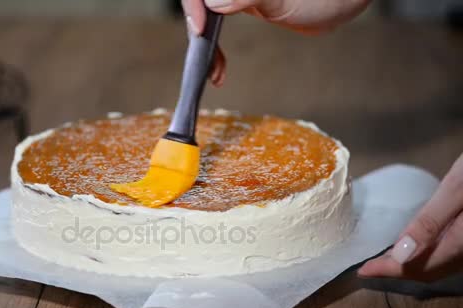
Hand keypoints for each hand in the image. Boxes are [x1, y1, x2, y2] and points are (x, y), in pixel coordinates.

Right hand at [182, 0, 369, 85]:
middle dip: (197, 31)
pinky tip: (219, 69)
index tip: (200, 29)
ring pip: (203, 17)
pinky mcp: (238, 6)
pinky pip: (214, 26)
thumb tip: (213, 2)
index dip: (193, 6)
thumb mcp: (284, 0)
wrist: (342, 3)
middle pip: (198, 4)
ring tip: (213, 72)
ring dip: (202, 46)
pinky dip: (213, 50)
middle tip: (203, 59)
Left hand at [358, 153, 462, 281]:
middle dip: (399, 271)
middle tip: (370, 266)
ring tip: (386, 259)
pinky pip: (451, 255)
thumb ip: (429, 222)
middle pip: (432, 271)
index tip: (363, 271)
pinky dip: (429, 256)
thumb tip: (399, 254)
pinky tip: (415, 245)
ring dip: (413, 266)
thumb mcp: (457, 189)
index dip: (389, 271)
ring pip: (442, 266)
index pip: (420, 267)